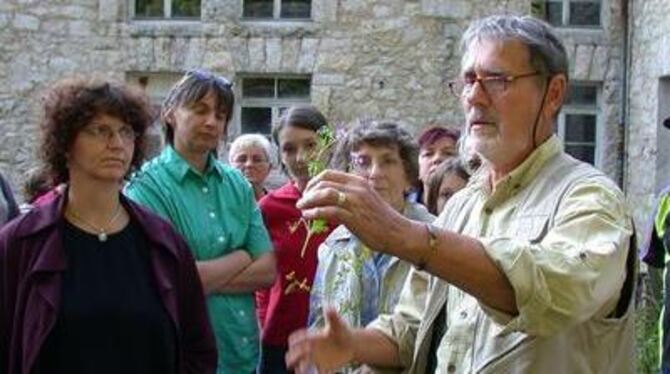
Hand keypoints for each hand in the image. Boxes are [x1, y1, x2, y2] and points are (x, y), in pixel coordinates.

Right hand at [286, 308, 354, 372]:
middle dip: (292, 357)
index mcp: (312, 337)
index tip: (292, 343)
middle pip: (295, 353)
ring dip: (300, 369)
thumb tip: (328, 306)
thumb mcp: (337, 323)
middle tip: (291, 362)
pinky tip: (319, 373)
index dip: (294, 340)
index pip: (298, 337)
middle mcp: (310, 348)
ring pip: (302, 364)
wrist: (351, 344)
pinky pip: (314, 372)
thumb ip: (332, 316)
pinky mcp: (322, 366)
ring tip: (301, 372)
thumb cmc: (342, 331)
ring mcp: (315, 358)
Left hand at [297, 170, 416, 255]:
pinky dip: (314, 212)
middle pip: (323, 182)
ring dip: (308, 201)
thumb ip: (349, 196)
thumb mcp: (365, 200)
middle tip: (302, 202)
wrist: (397, 233)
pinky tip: (309, 216)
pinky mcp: (353, 217)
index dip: (314, 181)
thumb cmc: (381, 219)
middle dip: (308, 191)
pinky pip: (328, 211)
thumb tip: (327, 198)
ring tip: (302, 209)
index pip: (329, 174)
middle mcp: (356, 188)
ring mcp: (355, 202)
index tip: (307, 191)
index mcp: (358, 181)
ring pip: (323, 194)